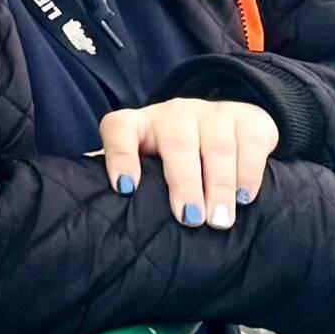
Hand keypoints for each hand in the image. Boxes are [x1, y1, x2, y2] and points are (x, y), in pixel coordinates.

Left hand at [99, 98, 278, 227]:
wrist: (225, 125)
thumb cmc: (168, 158)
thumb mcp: (143, 166)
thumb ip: (119, 184)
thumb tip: (84, 212)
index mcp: (139, 125)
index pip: (119, 129)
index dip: (119, 156)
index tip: (125, 189)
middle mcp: (174, 114)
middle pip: (177, 141)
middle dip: (183, 182)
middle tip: (188, 219)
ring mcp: (213, 113)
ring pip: (216, 145)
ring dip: (218, 184)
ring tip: (219, 220)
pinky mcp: (248, 118)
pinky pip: (250, 142)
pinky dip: (248, 172)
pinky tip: (245, 197)